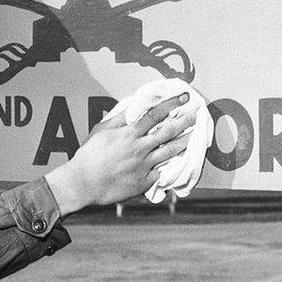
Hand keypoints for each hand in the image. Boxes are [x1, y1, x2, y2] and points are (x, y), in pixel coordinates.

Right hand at [45, 92, 194, 214]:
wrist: (83, 183)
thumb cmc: (88, 155)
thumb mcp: (101, 131)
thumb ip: (119, 119)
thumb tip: (132, 109)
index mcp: (129, 134)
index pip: (154, 115)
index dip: (171, 104)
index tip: (184, 97)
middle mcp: (140, 148)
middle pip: (167, 132)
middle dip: (184, 121)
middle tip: (197, 114)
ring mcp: (144, 166)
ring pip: (170, 152)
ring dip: (185, 142)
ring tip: (196, 136)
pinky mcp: (144, 182)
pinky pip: (162, 173)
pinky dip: (173, 167)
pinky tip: (183, 162)